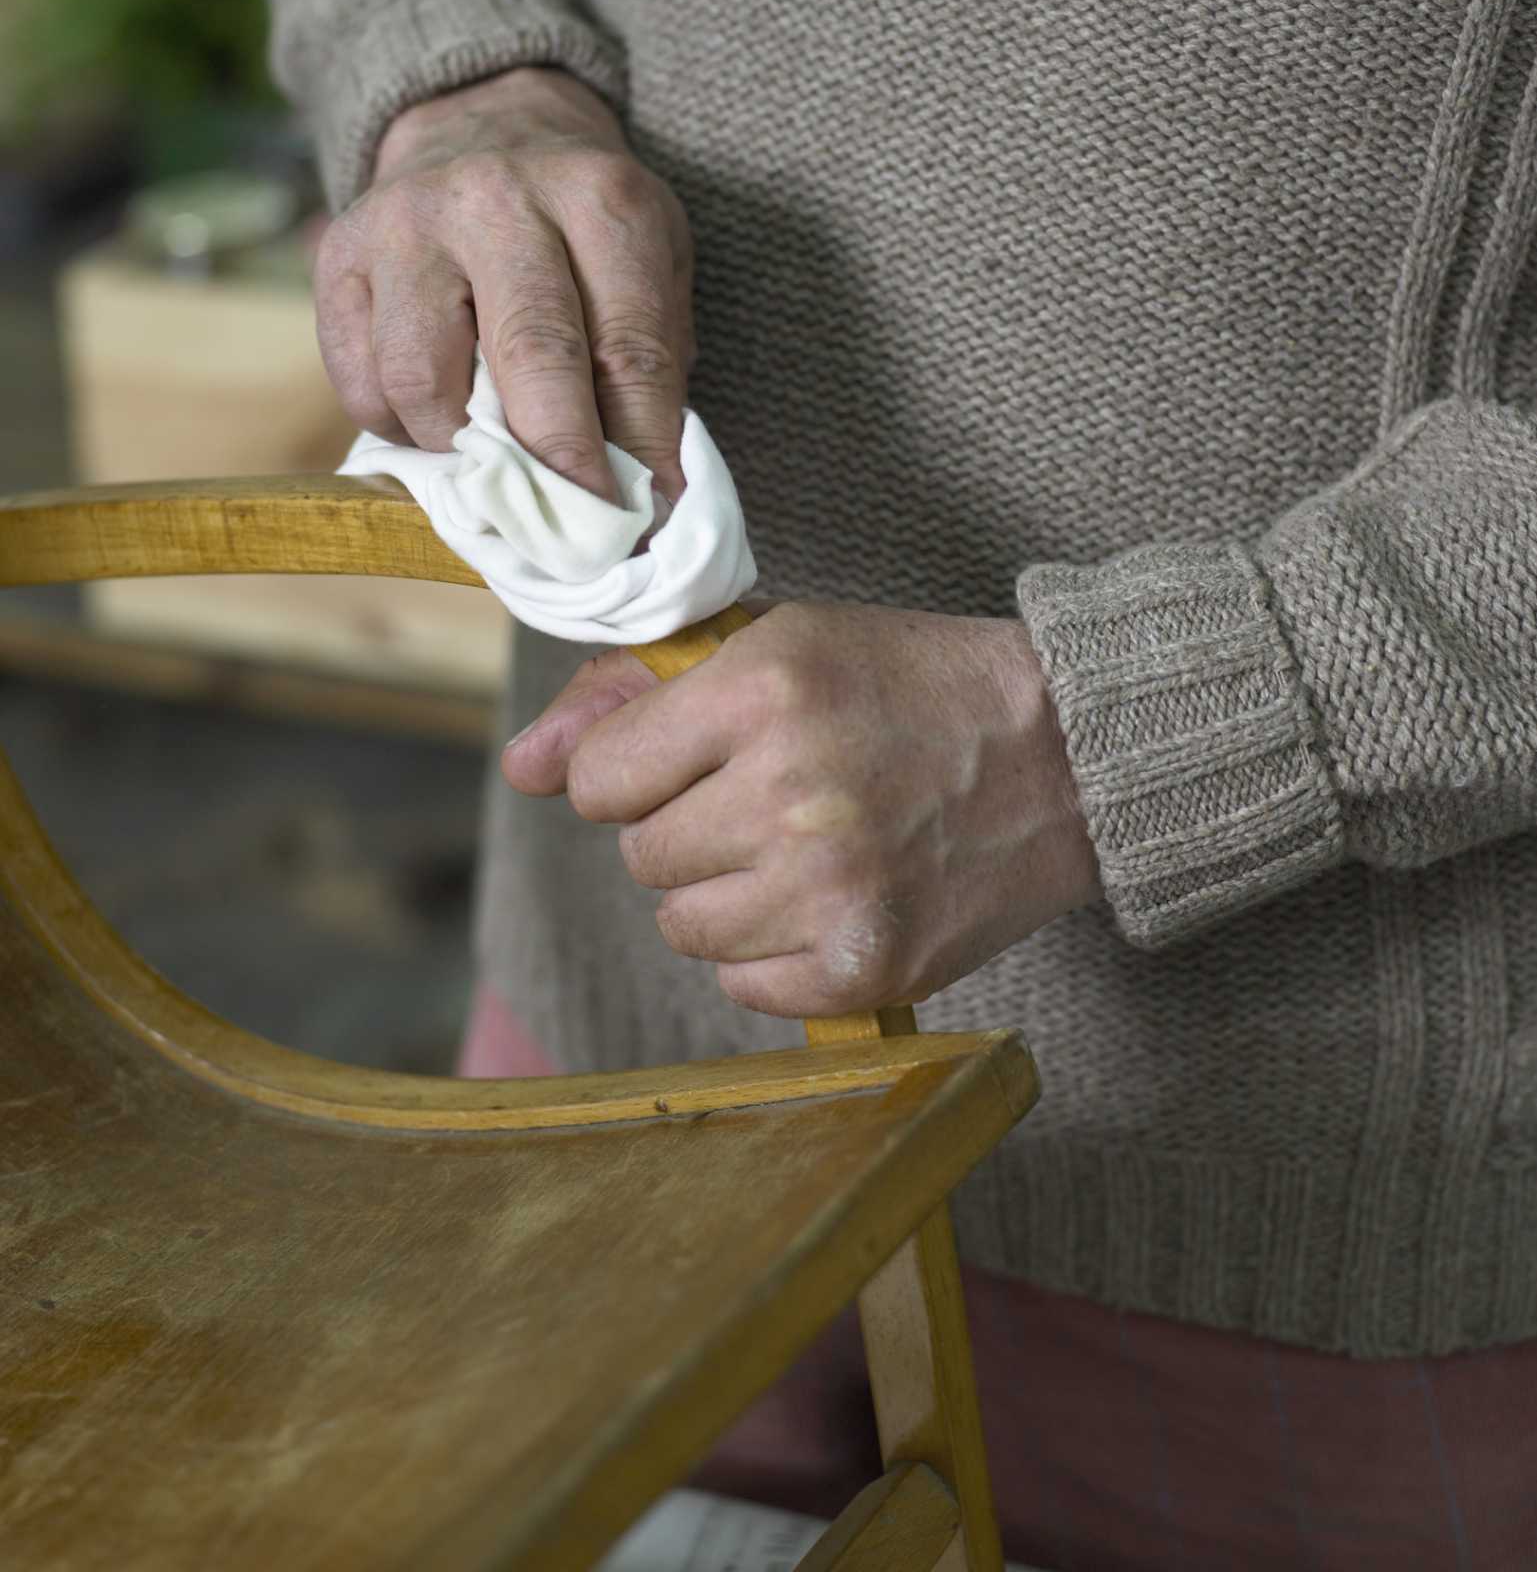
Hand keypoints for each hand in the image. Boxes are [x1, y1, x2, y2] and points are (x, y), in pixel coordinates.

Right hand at [314, 65, 693, 500]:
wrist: (483, 123)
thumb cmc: (582, 223)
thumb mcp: (651, 260)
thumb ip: (652, 362)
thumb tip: (647, 490)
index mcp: (599, 198)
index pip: (628, 349)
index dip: (642, 448)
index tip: (653, 516)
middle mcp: (498, 200)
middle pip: (530, 361)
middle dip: (560, 464)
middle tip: (579, 528)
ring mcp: (406, 224)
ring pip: (425, 382)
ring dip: (465, 451)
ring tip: (496, 461)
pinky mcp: (338, 253)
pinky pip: (361, 382)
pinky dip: (401, 429)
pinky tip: (438, 420)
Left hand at [501, 601, 1100, 1017]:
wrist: (1065, 753)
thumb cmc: (908, 687)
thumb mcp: (775, 647)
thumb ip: (631, 698)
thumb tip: (520, 767)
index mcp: (760, 694)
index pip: (600, 780)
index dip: (639, 770)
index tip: (699, 757)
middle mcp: (789, 794)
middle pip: (640, 858)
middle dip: (689, 828)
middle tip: (777, 795)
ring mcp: (829, 891)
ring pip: (684, 927)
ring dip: (727, 894)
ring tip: (809, 845)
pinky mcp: (865, 964)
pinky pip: (743, 987)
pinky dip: (775, 953)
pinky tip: (836, 896)